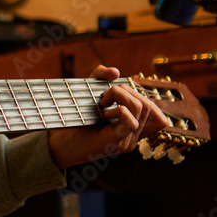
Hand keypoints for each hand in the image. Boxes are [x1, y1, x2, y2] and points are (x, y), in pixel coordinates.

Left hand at [46, 65, 169, 168]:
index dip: (144, 98)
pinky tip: (103, 113)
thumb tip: (115, 72)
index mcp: (132, 128)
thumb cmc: (73, 120)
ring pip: (142, 108)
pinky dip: (118, 110)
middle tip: (104, 96)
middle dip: (126, 91)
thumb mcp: (88, 92)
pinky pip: (131, 122)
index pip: (160, 117)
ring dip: (120, 96)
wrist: (57, 144)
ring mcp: (127, 141)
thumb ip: (100, 77)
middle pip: (149, 105)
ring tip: (102, 103)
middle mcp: (133, 137)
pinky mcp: (116, 142)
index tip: (119, 95)